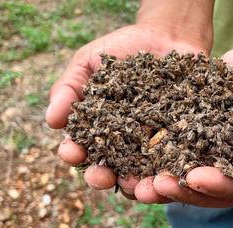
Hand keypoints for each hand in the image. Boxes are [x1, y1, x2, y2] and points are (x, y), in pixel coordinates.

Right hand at [46, 24, 232, 206]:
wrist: (168, 35)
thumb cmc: (122, 49)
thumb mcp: (89, 62)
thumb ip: (69, 88)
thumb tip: (50, 121)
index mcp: (97, 131)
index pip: (81, 149)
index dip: (74, 153)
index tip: (72, 152)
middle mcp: (123, 145)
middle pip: (109, 171)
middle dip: (101, 178)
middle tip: (102, 177)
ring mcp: (153, 147)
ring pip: (142, 176)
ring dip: (137, 187)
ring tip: (137, 186)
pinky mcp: (181, 143)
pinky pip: (177, 163)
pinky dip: (173, 173)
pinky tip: (171, 175)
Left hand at [153, 39, 232, 205]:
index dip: (221, 185)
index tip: (196, 177)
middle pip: (212, 191)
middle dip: (185, 190)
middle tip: (158, 185)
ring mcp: (216, 155)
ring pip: (190, 178)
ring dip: (165, 184)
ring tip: (138, 184)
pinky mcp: (198, 138)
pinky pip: (176, 152)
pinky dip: (157, 157)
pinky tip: (134, 156)